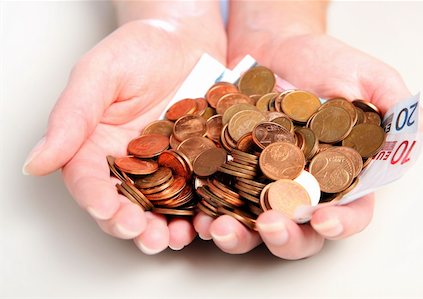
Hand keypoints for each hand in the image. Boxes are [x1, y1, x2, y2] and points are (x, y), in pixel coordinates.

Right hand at [23, 19, 225, 252]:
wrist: (187, 40)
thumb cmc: (140, 49)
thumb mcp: (101, 73)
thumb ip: (72, 116)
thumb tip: (35, 162)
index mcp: (97, 145)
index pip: (88, 180)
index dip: (96, 199)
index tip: (106, 209)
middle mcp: (129, 163)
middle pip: (124, 204)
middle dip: (133, 225)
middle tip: (146, 235)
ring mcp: (164, 168)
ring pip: (160, 208)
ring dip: (166, 228)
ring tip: (175, 236)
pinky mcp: (196, 166)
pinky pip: (198, 194)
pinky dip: (201, 211)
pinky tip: (206, 219)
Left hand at [194, 29, 422, 258]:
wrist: (273, 47)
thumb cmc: (323, 61)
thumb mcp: (364, 76)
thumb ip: (390, 105)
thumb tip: (414, 134)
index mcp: (342, 177)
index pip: (351, 212)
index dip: (342, 223)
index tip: (324, 218)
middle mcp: (303, 190)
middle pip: (300, 231)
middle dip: (286, 236)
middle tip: (271, 225)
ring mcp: (264, 185)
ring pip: (254, 225)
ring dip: (239, 234)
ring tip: (221, 228)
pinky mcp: (231, 173)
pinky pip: (218, 200)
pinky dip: (207, 211)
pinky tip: (196, 214)